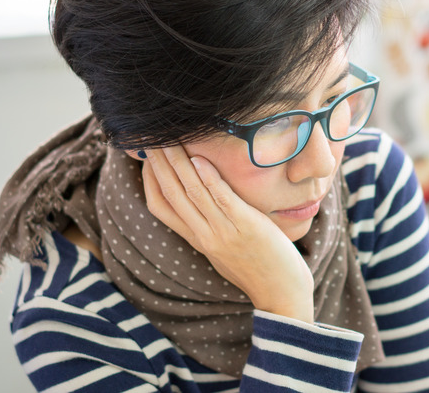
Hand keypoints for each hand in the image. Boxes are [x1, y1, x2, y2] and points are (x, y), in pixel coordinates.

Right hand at [141, 146, 314, 322]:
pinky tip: (199, 159)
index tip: (147, 155)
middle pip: (171, 193)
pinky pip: (222, 199)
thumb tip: (206, 203)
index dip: (149, 179)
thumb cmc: (260, 267)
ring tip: (168, 139)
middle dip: (158, 162)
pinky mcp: (246, 228)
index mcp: (197, 239)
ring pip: (191, 192)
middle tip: (149, 135)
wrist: (281, 294)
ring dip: (177, 163)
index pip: (160, 206)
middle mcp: (204, 235)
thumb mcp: (226, 248)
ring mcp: (223, 232)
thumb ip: (212, 226)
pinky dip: (208, 179)